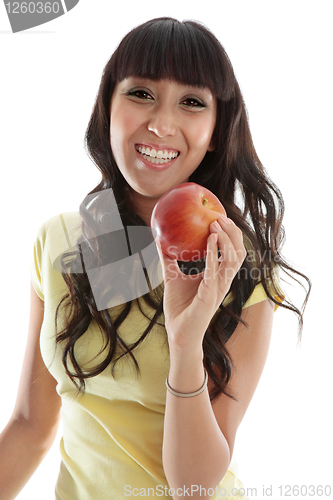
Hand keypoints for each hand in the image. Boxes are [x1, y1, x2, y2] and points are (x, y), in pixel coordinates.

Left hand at [156, 215, 246, 352]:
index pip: (232, 252)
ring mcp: (219, 289)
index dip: (231, 234)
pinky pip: (215, 272)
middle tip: (219, 216)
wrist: (178, 334)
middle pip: (238, 253)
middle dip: (233, 233)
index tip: (220, 216)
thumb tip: (159, 240)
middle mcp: (223, 282)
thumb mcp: (172, 277)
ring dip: (226, 240)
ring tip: (215, 225)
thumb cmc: (179, 308)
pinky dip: (213, 254)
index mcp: (218, 277)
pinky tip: (209, 240)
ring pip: (233, 260)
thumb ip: (169, 260)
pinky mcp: (210, 297)